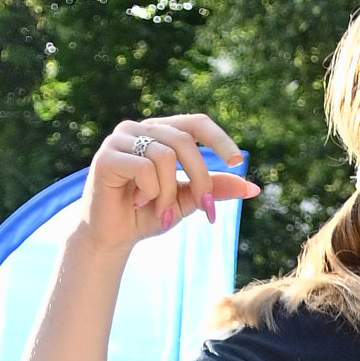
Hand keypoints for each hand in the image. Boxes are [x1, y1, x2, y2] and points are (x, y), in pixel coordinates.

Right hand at [83, 114, 259, 255]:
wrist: (112, 237)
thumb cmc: (149, 214)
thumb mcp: (188, 201)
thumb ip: (215, 189)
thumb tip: (253, 188)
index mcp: (161, 132)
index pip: (196, 123)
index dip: (219, 138)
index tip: (238, 161)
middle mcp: (140, 128)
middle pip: (184, 142)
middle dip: (201, 179)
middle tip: (204, 210)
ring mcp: (120, 139)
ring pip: (165, 156)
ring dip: (170, 194)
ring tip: (161, 211)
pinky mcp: (106, 156)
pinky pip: (144, 168)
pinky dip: (150, 192)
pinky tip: (138, 202)